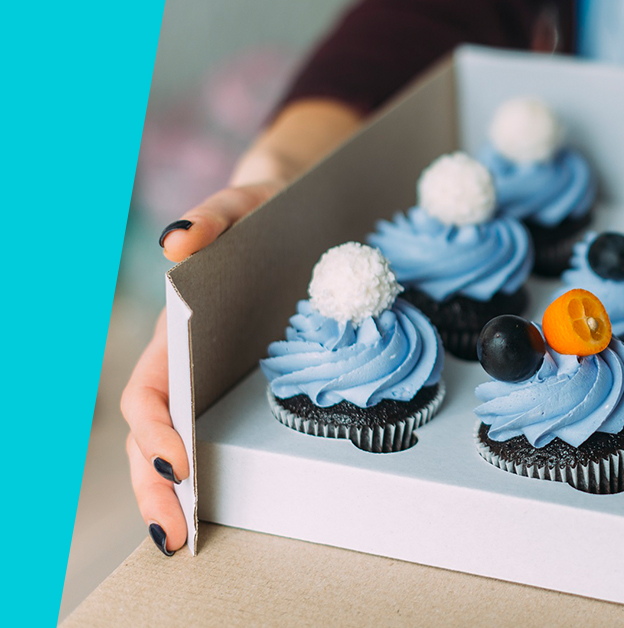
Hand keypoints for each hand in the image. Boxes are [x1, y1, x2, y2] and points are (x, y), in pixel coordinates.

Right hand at [122, 99, 360, 553]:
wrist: (292, 209)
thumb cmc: (263, 212)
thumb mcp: (246, 204)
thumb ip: (214, 217)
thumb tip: (179, 240)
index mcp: (174, 327)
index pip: (148, 391)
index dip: (154, 431)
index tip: (179, 463)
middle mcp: (180, 358)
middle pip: (149, 433)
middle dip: (152, 484)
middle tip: (172, 534)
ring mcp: (201, 376)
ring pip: (167, 443)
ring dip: (166, 493)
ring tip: (178, 537)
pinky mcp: (230, 384)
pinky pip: (204, 434)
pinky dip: (197, 476)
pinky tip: (201, 509)